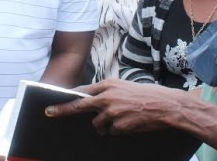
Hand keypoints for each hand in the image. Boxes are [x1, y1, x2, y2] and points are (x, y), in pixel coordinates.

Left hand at [45, 79, 186, 135]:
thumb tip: (93, 101)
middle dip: (63, 110)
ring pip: (98, 124)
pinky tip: (130, 123)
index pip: (82, 91)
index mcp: (109, 85)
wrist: (166, 105)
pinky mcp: (119, 126)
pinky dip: (118, 130)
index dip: (68, 98)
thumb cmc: (148, 94)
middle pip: (79, 106)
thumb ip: (108, 92)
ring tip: (123, 117)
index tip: (55, 101)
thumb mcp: (125, 86)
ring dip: (105, 124)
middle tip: (50, 113)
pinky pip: (112, 132)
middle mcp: (107, 97)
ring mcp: (112, 113)